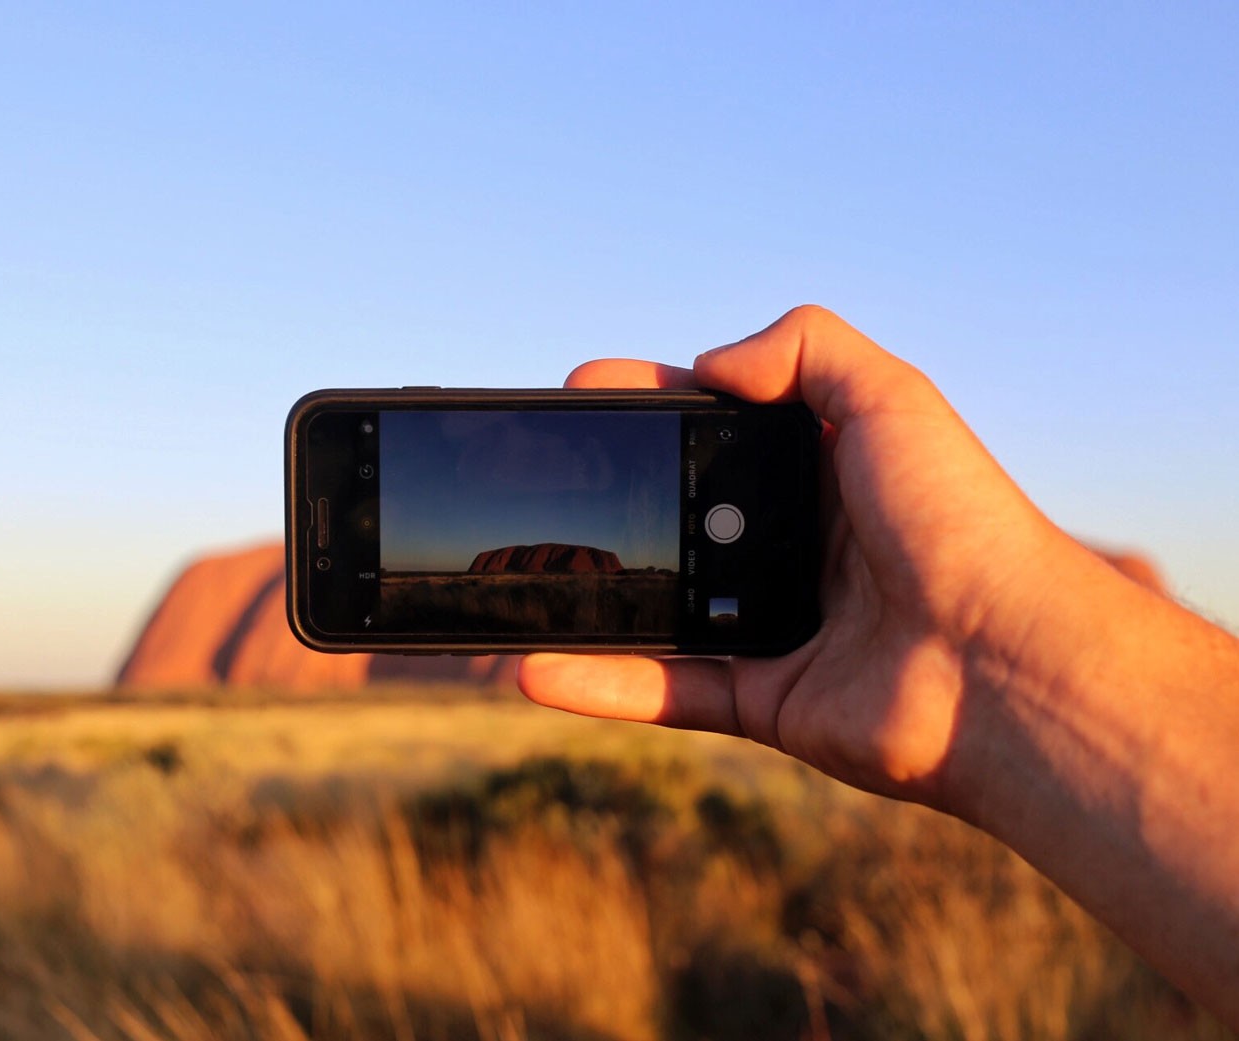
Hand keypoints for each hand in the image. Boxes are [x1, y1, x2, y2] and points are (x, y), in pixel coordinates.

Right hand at [520, 306, 1132, 810]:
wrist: (1005, 663)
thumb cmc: (959, 521)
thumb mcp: (892, 396)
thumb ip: (804, 349)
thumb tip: (708, 365)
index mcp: (819, 471)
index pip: (714, 427)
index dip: (650, 405)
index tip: (584, 390)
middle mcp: (792, 546)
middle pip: (676, 513)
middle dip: (603, 494)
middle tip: (532, 478)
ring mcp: (774, 624)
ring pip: (657, 608)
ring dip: (583, 598)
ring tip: (510, 582)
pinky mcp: (765, 698)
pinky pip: (665, 690)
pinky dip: (598, 683)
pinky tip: (530, 668)